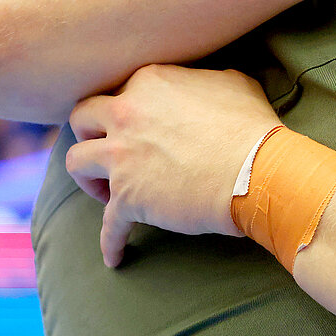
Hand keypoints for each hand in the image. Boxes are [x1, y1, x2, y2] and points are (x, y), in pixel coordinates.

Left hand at [65, 65, 279, 267]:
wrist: (259, 171)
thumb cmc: (254, 128)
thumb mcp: (235, 83)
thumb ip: (208, 78)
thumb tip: (210, 83)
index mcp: (149, 84)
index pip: (120, 91)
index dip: (127, 108)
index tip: (138, 125)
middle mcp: (126, 114)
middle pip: (83, 118)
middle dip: (89, 133)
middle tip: (108, 149)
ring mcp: (122, 157)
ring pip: (76, 162)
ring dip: (86, 177)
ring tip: (104, 192)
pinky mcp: (128, 197)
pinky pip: (108, 224)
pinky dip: (111, 242)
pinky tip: (115, 257)